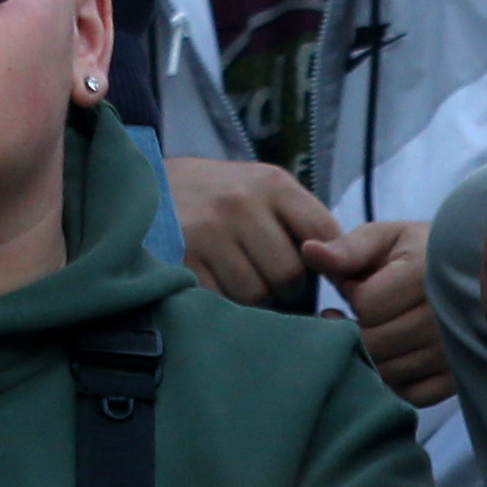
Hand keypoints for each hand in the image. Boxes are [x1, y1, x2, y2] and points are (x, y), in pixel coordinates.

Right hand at [167, 154, 339, 306]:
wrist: (144, 184)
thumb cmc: (215, 195)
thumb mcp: (259, 188)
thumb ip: (300, 220)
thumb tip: (342, 268)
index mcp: (271, 184)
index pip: (325, 233)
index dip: (330, 263)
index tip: (323, 277)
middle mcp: (241, 203)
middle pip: (289, 275)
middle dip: (283, 287)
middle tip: (265, 277)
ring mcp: (208, 232)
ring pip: (255, 294)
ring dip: (251, 299)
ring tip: (235, 278)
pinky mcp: (180, 259)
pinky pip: (220, 301)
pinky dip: (221, 303)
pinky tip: (213, 284)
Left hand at [301, 220, 453, 406]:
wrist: (470, 272)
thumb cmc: (417, 252)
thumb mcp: (383, 238)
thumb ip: (346, 248)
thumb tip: (309, 251)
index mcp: (424, 274)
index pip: (367, 306)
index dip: (353, 295)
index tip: (356, 285)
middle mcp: (444, 318)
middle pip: (376, 344)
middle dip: (358, 329)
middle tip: (356, 314)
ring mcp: (454, 353)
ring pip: (390, 373)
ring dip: (373, 356)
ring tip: (374, 331)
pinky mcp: (458, 378)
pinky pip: (413, 396)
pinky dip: (396, 382)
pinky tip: (393, 357)